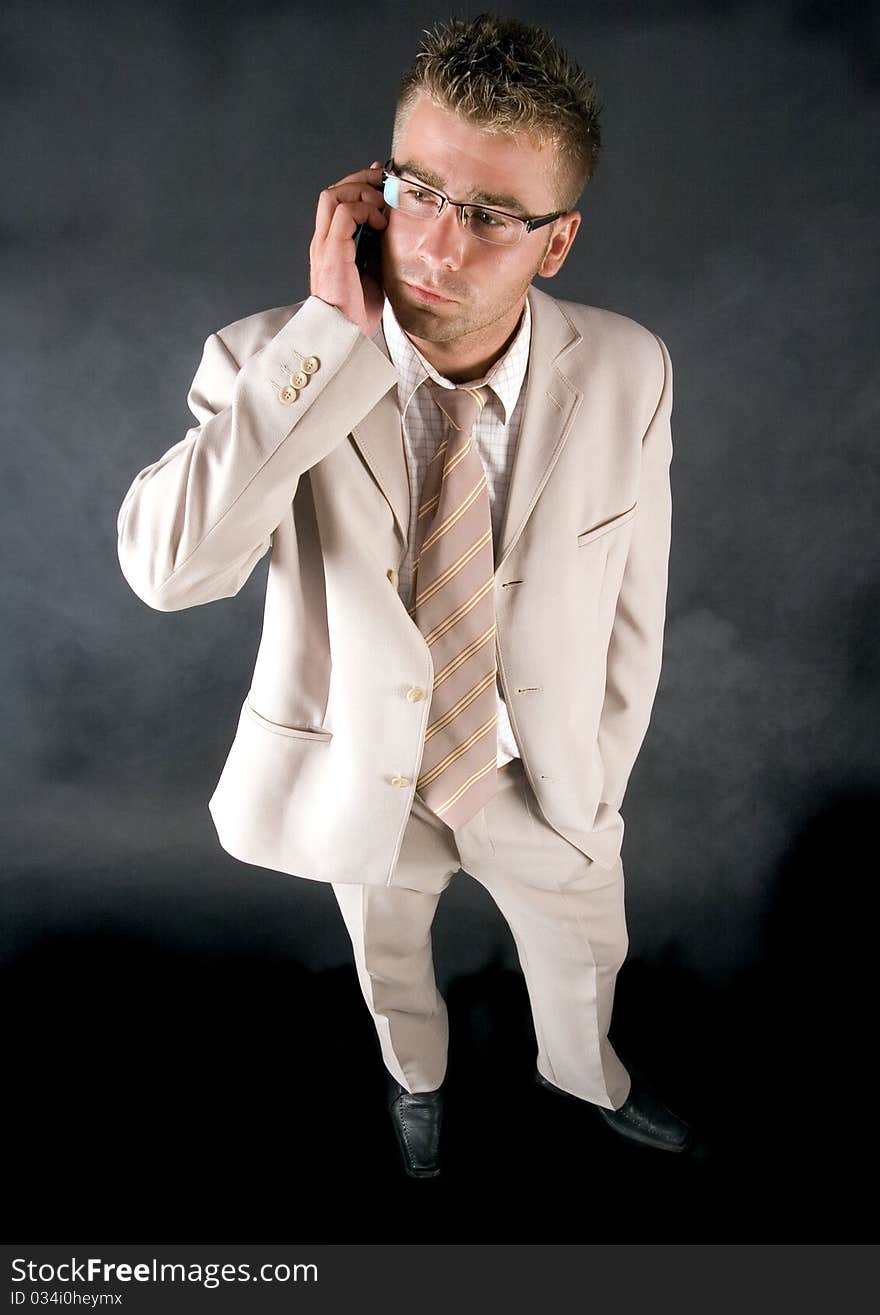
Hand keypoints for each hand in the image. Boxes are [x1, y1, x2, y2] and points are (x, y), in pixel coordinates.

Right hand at [309, 161, 387, 338]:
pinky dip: (365, 209)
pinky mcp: (332, 251)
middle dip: (360, 180)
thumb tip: (391, 232)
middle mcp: (322, 242)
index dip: (358, 186)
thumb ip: (376, 252)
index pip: (337, 203)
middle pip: (332, 191)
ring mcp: (324, 245)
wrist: (344, 335)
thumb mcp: (373, 275)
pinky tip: (381, 223)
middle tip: (384, 181)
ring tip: (382, 204)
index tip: (381, 181)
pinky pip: (345, 212)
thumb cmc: (356, 313)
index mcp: (330, 247)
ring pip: (333, 194)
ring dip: (361, 191)